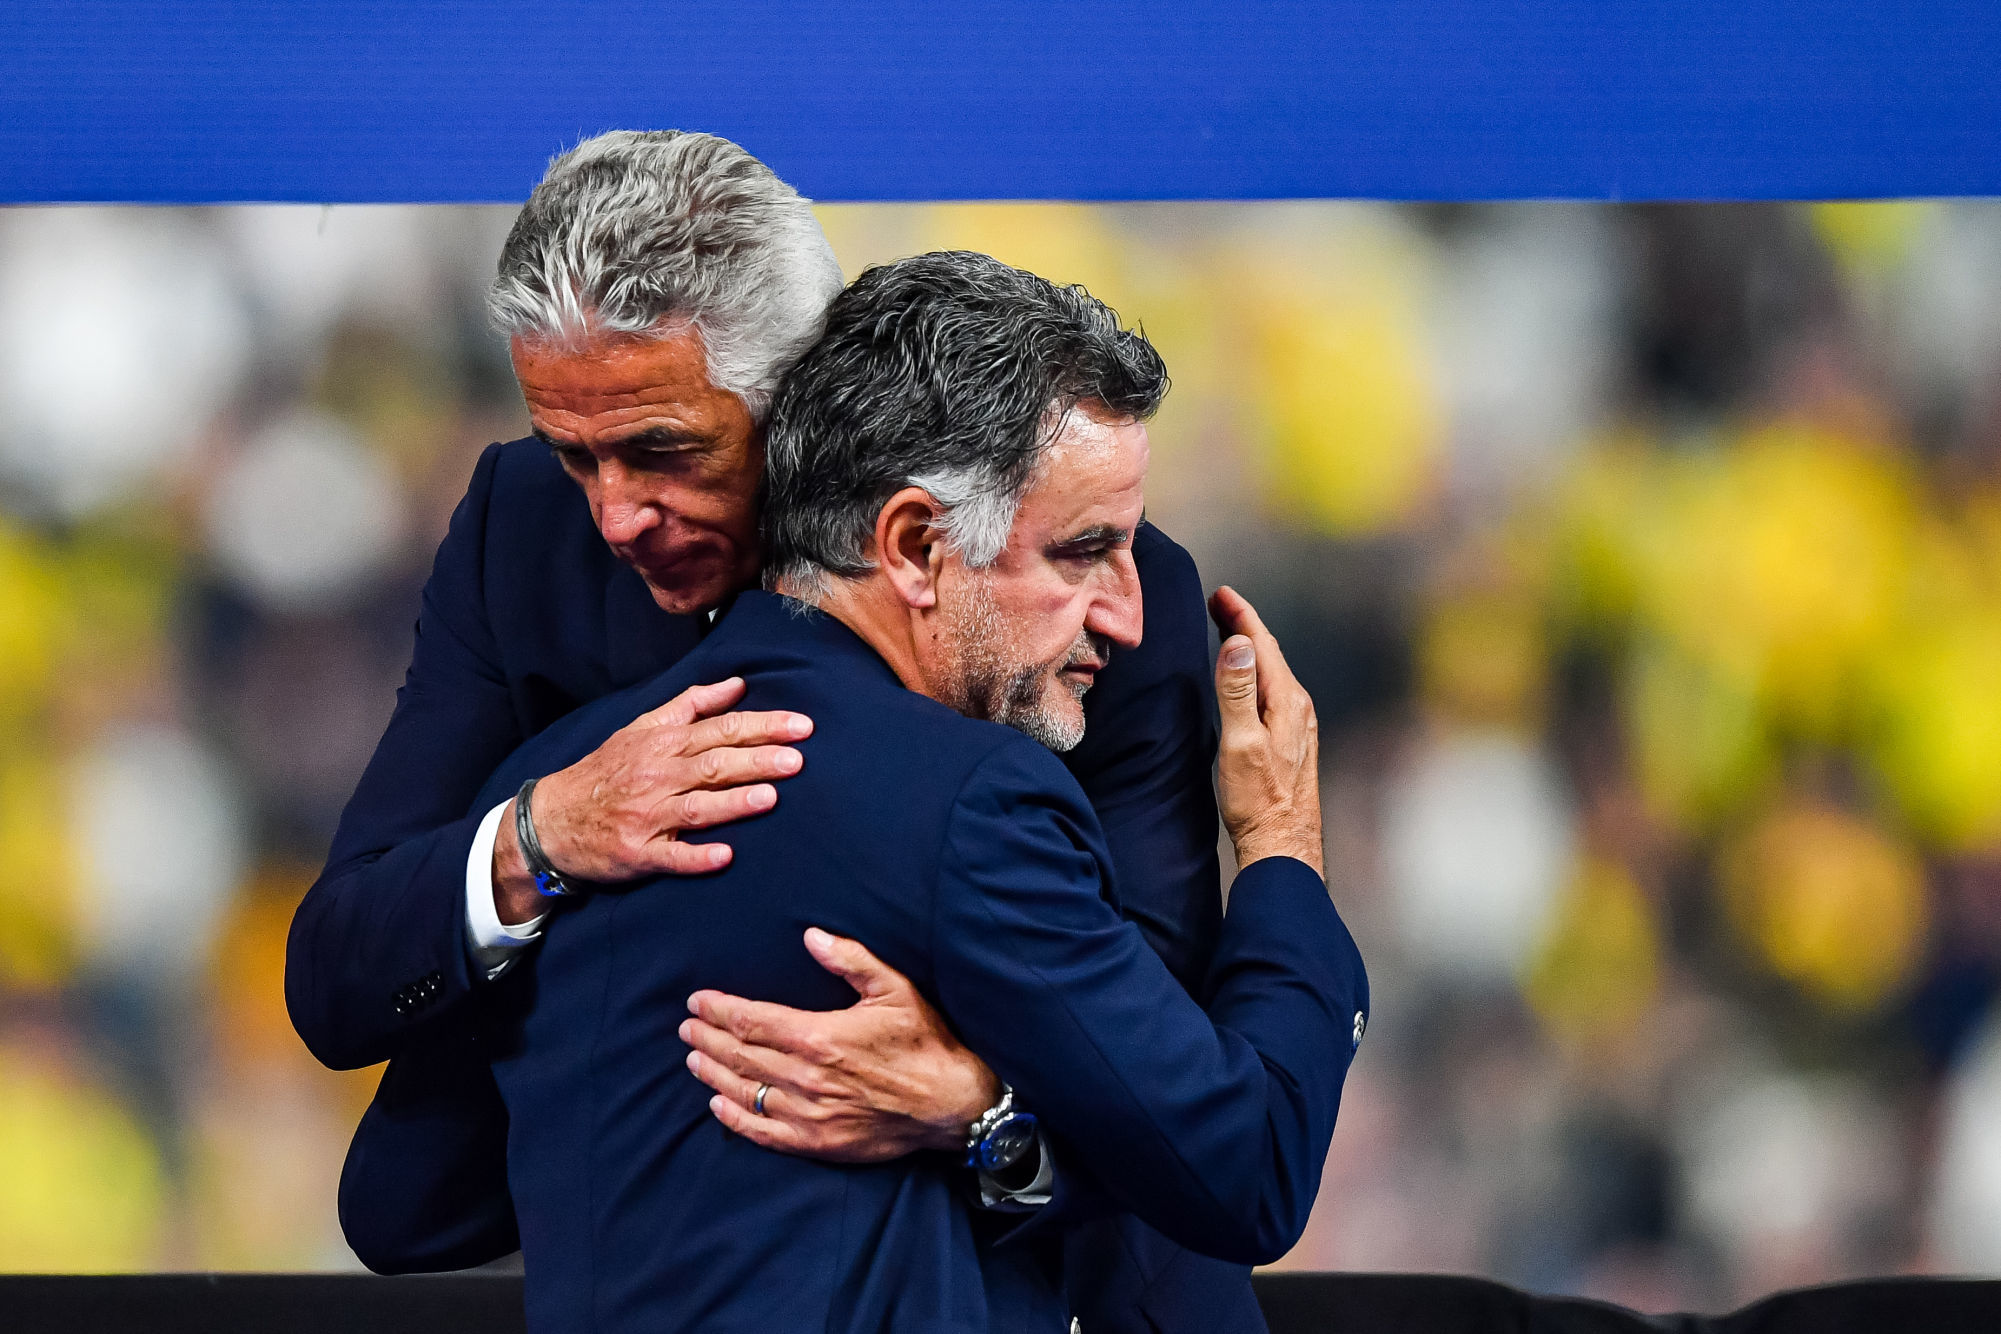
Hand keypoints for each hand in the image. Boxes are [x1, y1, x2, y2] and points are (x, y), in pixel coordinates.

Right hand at [491, 677, 812, 923]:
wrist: (550, 820)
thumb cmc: (606, 771)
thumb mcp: (642, 727)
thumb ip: (691, 705)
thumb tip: (738, 684)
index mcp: (662, 744)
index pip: (721, 730)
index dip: (763, 726)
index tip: (802, 726)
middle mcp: (657, 776)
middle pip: (714, 765)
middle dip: (757, 761)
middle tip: (798, 760)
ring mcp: (647, 817)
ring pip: (697, 808)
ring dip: (733, 803)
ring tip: (770, 798)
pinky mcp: (637, 854)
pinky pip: (670, 857)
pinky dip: (696, 857)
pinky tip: (724, 856)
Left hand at [679, 928, 1000, 1162]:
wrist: (953, 1104)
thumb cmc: (926, 1042)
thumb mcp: (896, 989)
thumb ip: (850, 960)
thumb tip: (811, 936)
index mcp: (820, 1036)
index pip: (752, 1020)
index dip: (718, 1010)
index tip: (697, 1002)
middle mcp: (807, 1077)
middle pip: (740, 1054)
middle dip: (707, 1038)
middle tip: (686, 1027)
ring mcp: (809, 1114)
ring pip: (745, 1091)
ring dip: (712, 1073)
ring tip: (693, 1058)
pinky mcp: (817, 1143)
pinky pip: (763, 1132)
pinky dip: (735, 1118)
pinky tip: (718, 1105)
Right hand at [1209, 586, 1323, 876]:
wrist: (1282, 845)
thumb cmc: (1258, 801)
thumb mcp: (1240, 744)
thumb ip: (1238, 692)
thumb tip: (1238, 644)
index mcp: (1287, 702)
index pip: (1262, 645)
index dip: (1241, 615)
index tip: (1220, 593)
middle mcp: (1298, 708)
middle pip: (1269, 654)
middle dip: (1243, 625)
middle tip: (1217, 603)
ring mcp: (1297, 725)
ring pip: (1271, 672)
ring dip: (1249, 648)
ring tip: (1227, 630)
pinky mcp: (1290, 740)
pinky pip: (1271, 691)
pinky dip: (1254, 673)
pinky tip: (1244, 680)